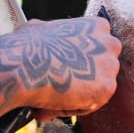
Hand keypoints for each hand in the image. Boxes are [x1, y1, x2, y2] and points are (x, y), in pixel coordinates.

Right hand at [6, 16, 120, 120]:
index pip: (95, 50)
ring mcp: (110, 65)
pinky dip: (73, 107)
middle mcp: (109, 43)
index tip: (61, 70)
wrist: (23, 66)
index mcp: (97, 26)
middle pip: (101, 69)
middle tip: (58, 84)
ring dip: (76, 95)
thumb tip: (39, 31)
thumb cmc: (26, 47)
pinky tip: (55, 100)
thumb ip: (50, 31)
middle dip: (83, 79)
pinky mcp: (107, 87)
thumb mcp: (40, 28)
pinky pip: (91, 104)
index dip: (77, 62)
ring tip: (52, 93)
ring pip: (96, 88)